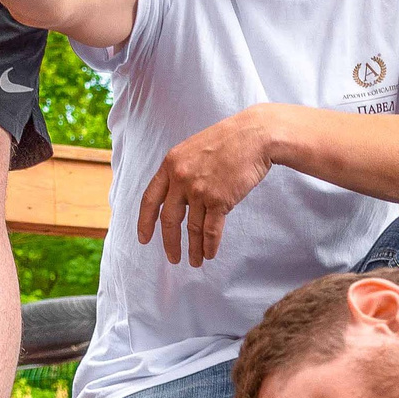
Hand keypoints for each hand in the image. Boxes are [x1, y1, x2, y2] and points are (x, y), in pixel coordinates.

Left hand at [138, 109, 274, 266]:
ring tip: (195, 262)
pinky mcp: (219, 200)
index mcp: (170, 164)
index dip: (145, 222)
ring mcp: (199, 189)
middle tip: (173, 258)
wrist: (254, 135)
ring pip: (192, 228)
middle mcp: (180, 178)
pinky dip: (209, 245)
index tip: (144, 239)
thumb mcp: (193, 149)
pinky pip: (211, 230)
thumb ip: (181, 170)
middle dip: (170, 243)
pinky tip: (210, 254)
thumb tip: (177, 198)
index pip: (150, 199)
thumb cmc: (229, 140)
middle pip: (169, 219)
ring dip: (194, 249)